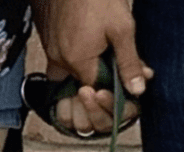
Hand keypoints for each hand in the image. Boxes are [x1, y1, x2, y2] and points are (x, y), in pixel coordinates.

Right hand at [33, 0, 152, 136]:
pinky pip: (60, 58)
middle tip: (114, 61)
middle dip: (99, 80)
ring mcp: (49, 49)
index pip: (97, 92)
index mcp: (78, 61)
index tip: (126, 77)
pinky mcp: (46, 37)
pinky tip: (88, 41)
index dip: (114, 89)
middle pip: (81, 85)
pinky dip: (75, 56)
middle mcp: (58, 60)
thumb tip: (137, 89)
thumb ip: (129, 62)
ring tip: (100, 49)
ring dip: (86, 68)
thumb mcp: (122, 27)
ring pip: (69, 73)